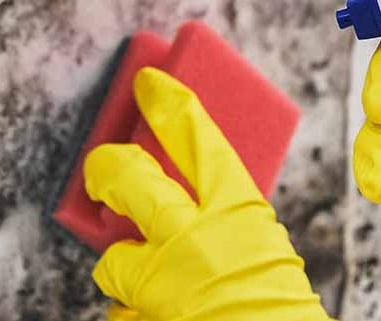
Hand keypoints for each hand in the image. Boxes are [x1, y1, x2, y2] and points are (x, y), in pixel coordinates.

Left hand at [84, 68, 332, 320]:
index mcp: (238, 211)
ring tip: (150, 282)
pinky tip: (160, 317)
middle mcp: (193, 238)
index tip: (149, 83)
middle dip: (108, 166)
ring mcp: (162, 280)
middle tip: (102, 165)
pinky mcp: (140, 316)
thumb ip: (227, 219)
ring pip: (112, 259)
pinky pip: (122, 310)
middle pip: (131, 177)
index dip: (169, 104)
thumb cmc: (278, 306)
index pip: (197, 138)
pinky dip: (137, 313)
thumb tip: (185, 205)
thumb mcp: (262, 244)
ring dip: (125, 270)